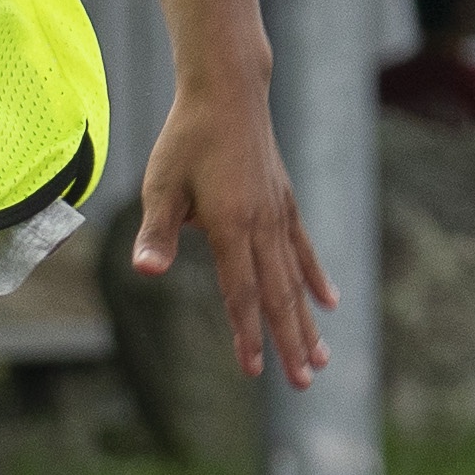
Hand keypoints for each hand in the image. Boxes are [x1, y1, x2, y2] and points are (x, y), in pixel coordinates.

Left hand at [134, 84, 335, 385]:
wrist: (228, 91)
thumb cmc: (187, 137)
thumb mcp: (161, 185)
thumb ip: (157, 232)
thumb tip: (145, 271)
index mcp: (232, 226)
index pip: (241, 292)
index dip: (247, 333)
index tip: (254, 370)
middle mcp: (263, 225)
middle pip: (278, 295)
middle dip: (289, 342)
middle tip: (304, 383)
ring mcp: (279, 214)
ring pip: (296, 279)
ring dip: (307, 322)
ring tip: (321, 359)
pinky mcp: (284, 202)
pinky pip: (303, 249)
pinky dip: (315, 278)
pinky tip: (329, 302)